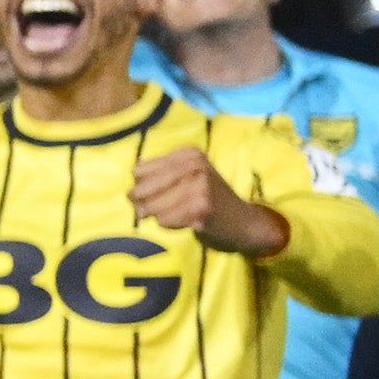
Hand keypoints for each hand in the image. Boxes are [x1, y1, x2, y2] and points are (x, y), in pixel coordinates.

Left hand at [131, 144, 287, 257]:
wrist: (246, 223)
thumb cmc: (209, 199)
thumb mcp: (189, 175)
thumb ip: (160, 171)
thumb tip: (132, 175)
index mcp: (188, 153)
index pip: (139, 171)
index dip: (142, 187)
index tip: (157, 194)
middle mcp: (194, 165)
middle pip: (141, 189)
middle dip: (142, 204)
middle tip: (158, 211)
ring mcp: (199, 186)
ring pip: (150, 207)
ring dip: (157, 216)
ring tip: (175, 215)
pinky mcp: (201, 208)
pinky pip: (164, 220)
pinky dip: (170, 225)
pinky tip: (186, 222)